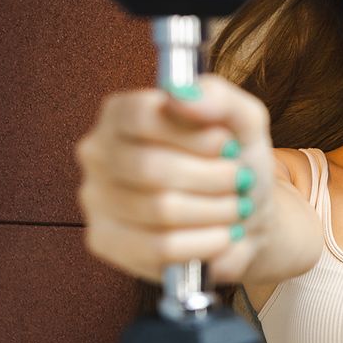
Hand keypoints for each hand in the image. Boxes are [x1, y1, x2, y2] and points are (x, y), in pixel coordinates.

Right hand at [75, 73, 277, 284]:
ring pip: (159, 210)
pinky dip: (204, 243)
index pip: (140, 115)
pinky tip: (222, 235)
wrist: (247, 217)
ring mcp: (95, 199)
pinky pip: (159, 248)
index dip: (191, 134)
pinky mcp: (105, 241)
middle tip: (240, 180)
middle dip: (212, 177)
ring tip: (235, 207)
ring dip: (215, 211)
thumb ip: (217, 96)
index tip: (227, 143)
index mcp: (121, 114)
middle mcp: (98, 153)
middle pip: (151, 167)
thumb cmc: (235, 161)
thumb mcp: (241, 119)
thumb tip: (180, 94)